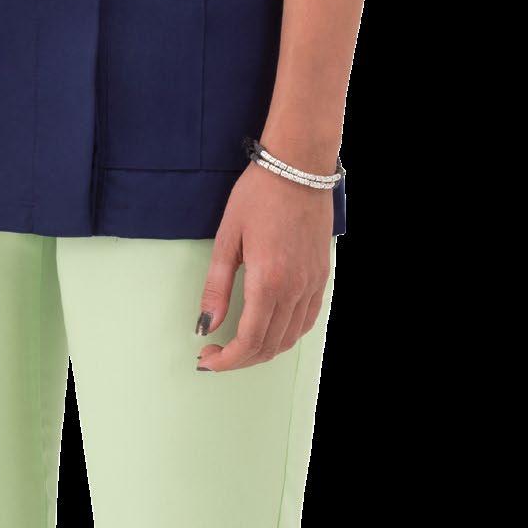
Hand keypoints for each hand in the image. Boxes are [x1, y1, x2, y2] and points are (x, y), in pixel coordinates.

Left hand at [194, 160, 333, 371]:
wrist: (298, 167)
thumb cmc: (258, 195)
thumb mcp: (227, 237)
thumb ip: (216, 286)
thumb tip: (205, 325)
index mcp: (269, 281)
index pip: (249, 341)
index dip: (226, 360)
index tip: (207, 360)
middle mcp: (295, 289)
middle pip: (270, 346)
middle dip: (240, 359)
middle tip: (216, 354)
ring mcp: (313, 284)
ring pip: (290, 338)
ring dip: (263, 350)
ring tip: (239, 345)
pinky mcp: (322, 276)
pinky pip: (307, 319)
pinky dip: (287, 334)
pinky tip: (270, 328)